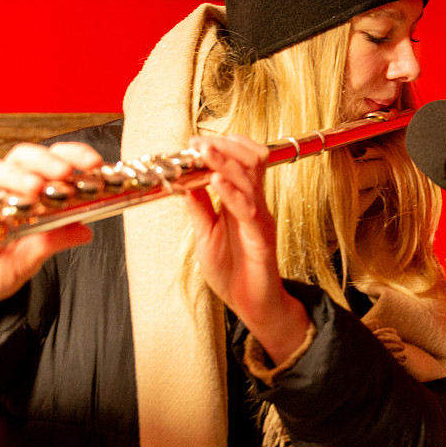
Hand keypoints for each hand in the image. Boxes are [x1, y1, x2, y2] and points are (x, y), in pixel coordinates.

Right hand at [0, 141, 101, 338]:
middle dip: (44, 161)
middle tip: (63, 172)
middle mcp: (0, 191)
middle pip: (20, 159)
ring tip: (34, 189)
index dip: (70, 156)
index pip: (48, 165)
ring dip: (15, 177)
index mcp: (25, 196)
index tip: (93, 163)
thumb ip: (52, 243)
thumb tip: (86, 231)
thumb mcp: (29, 262)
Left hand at [183, 135, 309, 362]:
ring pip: (250, 179)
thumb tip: (184, 179)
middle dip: (224, 147)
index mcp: (241, 201)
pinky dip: (232, 193)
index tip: (194, 142)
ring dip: (225, 163)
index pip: (240, 161)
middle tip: (198, 142)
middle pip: (250, 161)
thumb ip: (199, 206)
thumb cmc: (231, 270)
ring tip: (204, 152)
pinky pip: (248, 210)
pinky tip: (217, 183)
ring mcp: (259, 218)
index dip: (221, 146)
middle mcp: (254, 204)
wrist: (249, 304)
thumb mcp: (205, 233)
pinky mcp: (261, 238)